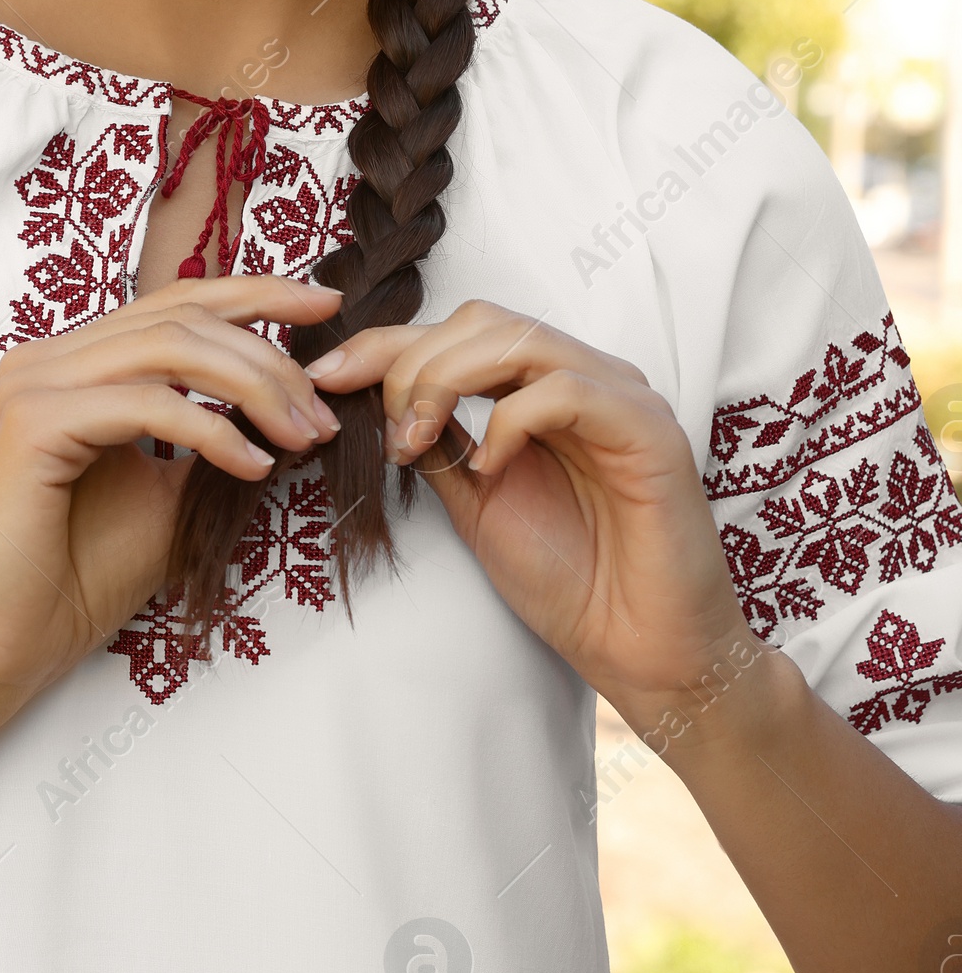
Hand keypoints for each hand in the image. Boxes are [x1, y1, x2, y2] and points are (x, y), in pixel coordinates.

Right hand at [0, 275, 343, 705]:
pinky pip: (147, 403)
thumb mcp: (169, 496)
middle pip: (181, 314)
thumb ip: (211, 439)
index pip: (175, 303)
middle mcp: (48, 358)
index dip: (256, 295)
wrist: (4, 644)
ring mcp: (35, 384)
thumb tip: (288, 408)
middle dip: (269, 355)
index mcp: (75, 364)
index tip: (326, 308)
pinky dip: (212, 431)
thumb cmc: (79, 577)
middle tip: (323, 409)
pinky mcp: (34, 422)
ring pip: (170, 346)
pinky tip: (252, 466)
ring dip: (253, 386)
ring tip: (300, 436)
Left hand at [307, 301, 762, 739]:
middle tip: (387, 432)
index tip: (324, 378)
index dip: (385, 346)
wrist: (640, 651)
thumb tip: (374, 401)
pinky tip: (489, 467)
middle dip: (411, 363)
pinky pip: (566, 389)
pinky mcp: (649, 429)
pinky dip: (510, 421)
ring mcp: (621, 397)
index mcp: (543, 389)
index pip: (457, 334)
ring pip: (518, 337)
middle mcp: (585, 378)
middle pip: (481, 321)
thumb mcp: (476, 503)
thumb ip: (439, 445)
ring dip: (446, 382)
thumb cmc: (570, 581)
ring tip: (418, 443)